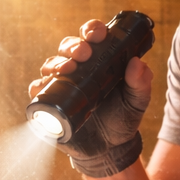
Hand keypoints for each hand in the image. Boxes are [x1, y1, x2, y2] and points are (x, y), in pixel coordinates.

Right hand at [29, 19, 152, 177]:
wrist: (109, 149)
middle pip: (68, 46)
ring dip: (56, 62)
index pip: (92, 36)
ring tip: (67, 69)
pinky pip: (38, 89)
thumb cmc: (122, 120)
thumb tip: (138, 64)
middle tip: (84, 54)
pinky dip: (39, 85)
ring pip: (51, 63)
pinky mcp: (51, 102)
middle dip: (73, 46)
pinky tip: (45, 85)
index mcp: (99, 60)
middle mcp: (78, 68)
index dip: (92, 30)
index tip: (97, 35)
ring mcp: (62, 84)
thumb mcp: (137, 102)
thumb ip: (140, 84)